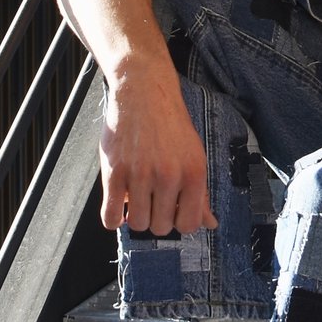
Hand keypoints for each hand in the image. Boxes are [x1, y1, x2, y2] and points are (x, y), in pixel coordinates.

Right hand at [97, 58, 216, 235]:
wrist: (144, 94)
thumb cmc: (171, 125)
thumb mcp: (194, 156)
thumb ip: (201, 193)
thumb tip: (210, 224)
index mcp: (194, 173)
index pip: (190, 224)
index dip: (180, 221)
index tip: (173, 211)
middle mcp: (169, 176)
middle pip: (162, 227)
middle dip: (157, 218)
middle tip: (153, 200)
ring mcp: (140, 175)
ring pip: (137, 224)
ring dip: (135, 217)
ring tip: (137, 197)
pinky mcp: (115, 172)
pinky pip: (110, 217)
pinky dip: (114, 218)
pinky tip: (119, 202)